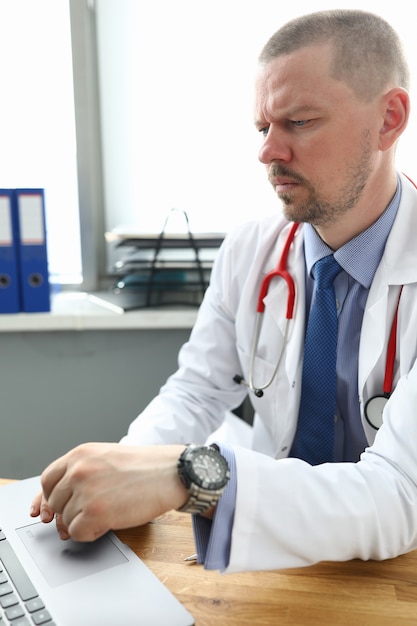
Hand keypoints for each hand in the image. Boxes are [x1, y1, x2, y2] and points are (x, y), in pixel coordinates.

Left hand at [30, 442, 187, 541]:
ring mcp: (86, 491)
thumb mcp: (106, 457)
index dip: (48, 498)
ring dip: (84, 522)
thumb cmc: (145, 466)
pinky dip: (91, 534)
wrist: (171, 472)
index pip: (48, 480)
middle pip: (55, 503)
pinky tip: (108, 523)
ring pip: (66, 520)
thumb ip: (80, 473)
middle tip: (89, 513)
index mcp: (80, 454)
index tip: (49, 509)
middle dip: (69, 512)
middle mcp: (79, 470)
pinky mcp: (96, 513)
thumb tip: (56, 503)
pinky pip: (78, 533)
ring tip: (108, 512)